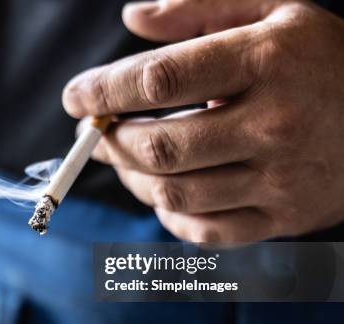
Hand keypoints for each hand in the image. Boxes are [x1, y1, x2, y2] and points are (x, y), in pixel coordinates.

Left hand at [62, 0, 343, 242]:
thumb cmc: (319, 58)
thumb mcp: (272, 10)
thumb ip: (199, 8)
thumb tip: (132, 18)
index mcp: (266, 62)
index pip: (161, 80)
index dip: (104, 91)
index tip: (75, 98)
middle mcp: (274, 125)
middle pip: (161, 146)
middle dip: (109, 142)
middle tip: (90, 134)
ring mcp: (280, 180)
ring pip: (176, 193)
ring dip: (131, 178)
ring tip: (120, 157)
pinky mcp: (283, 218)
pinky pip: (207, 232)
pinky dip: (170, 216)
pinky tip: (162, 193)